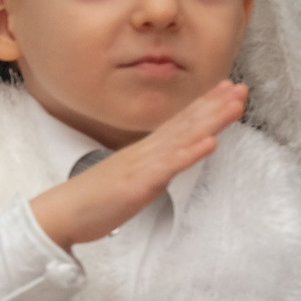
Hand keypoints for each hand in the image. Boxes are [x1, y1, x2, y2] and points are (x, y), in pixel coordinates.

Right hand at [28, 80, 245, 249]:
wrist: (60, 214)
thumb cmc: (91, 201)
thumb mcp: (125, 180)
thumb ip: (147, 171)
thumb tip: (163, 166)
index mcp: (143, 153)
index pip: (178, 124)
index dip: (203, 105)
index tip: (226, 88)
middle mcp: (145, 153)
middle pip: (185, 125)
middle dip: (214, 105)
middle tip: (240, 86)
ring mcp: (141, 167)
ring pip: (182, 139)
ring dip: (210, 121)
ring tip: (235, 105)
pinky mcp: (138, 185)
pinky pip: (167, 168)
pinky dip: (189, 154)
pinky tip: (209, 143)